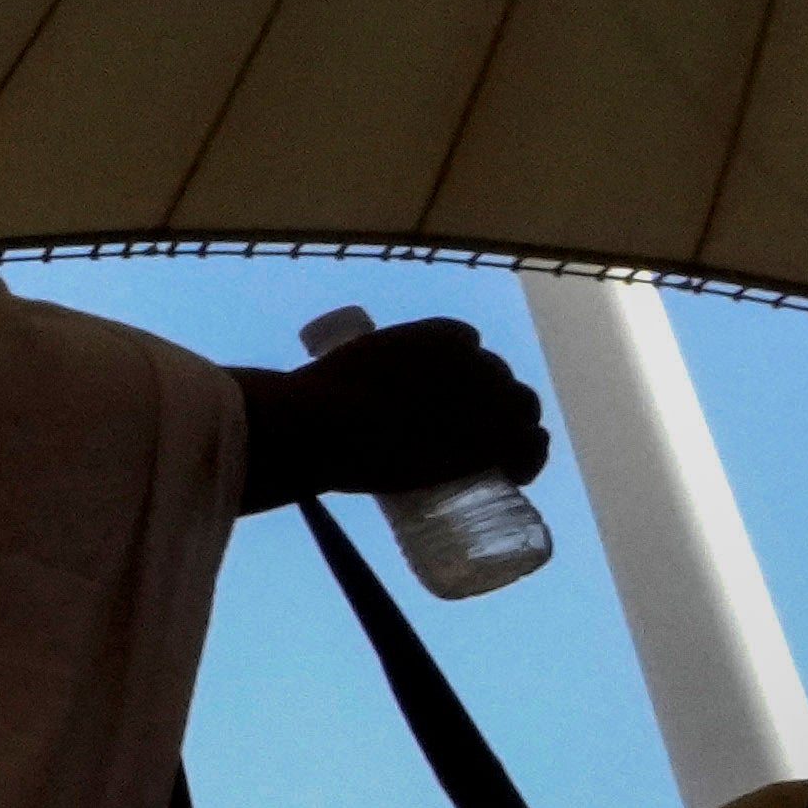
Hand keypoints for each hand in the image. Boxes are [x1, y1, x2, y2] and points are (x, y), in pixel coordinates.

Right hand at [240, 317, 543, 510]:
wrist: (328, 429)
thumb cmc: (314, 406)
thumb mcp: (329, 376)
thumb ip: (327, 384)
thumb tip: (277, 405)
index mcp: (440, 335)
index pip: (469, 348)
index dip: (463, 378)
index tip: (445, 402)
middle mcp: (474, 359)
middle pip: (499, 379)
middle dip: (489, 402)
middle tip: (462, 436)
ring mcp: (489, 398)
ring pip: (521, 408)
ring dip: (513, 428)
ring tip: (493, 458)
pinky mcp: (495, 435)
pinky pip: (530, 443)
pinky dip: (528, 456)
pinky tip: (518, 472)